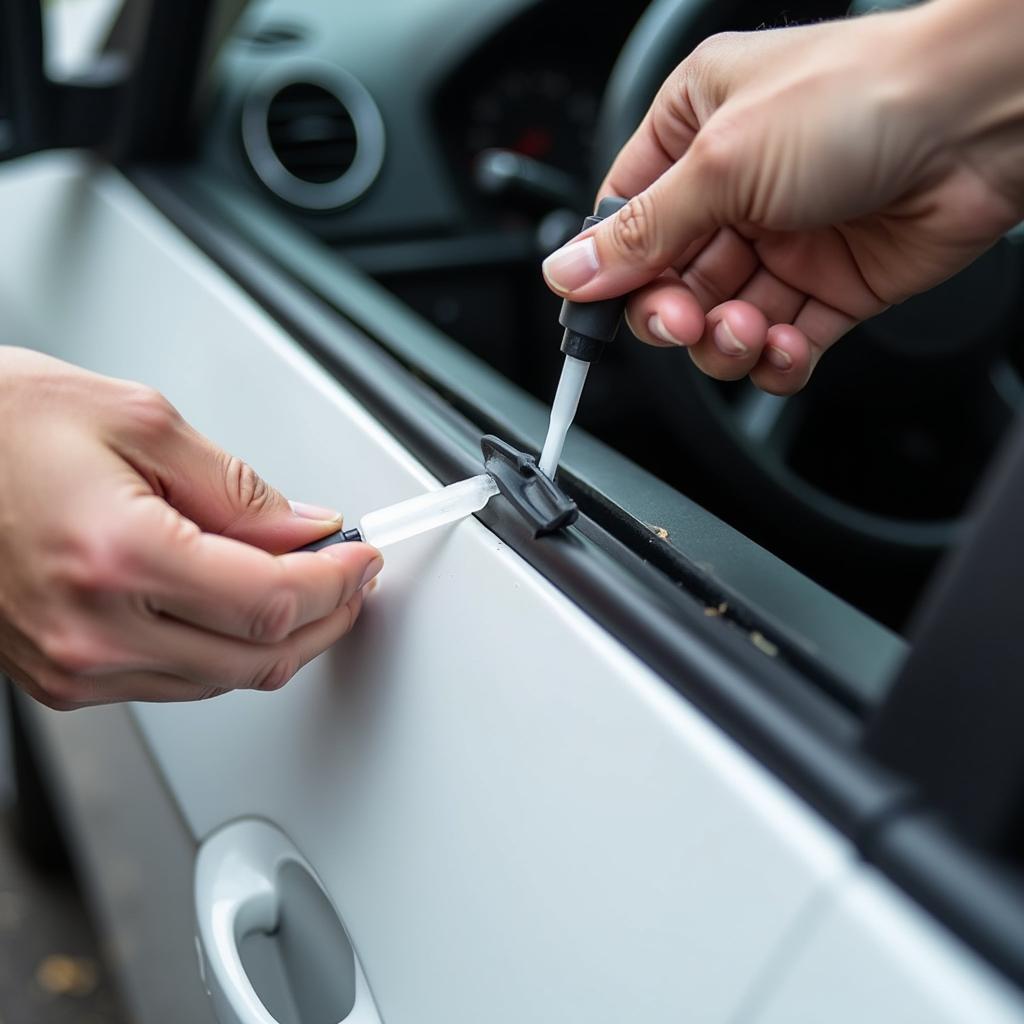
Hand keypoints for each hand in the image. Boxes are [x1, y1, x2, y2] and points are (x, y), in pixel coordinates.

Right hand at [0, 348, 381, 708]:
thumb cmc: (1, 424)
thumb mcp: (140, 421)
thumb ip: (238, 489)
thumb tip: (304, 530)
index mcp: (117, 556)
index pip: (271, 600)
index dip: (335, 582)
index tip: (361, 558)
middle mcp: (91, 631)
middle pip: (258, 655)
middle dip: (326, 618)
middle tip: (351, 577)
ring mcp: (72, 667)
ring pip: (223, 679)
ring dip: (280, 638)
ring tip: (307, 586)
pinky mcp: (61, 679)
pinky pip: (176, 683)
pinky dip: (225, 649)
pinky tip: (241, 608)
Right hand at [543, 0, 1023, 393]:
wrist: (985, 116)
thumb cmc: (860, 97)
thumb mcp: (722, 160)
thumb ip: (642, 231)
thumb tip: (568, 272)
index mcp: (693, 130)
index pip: (626, 221)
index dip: (609, 275)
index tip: (597, 318)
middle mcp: (734, 187)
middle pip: (670, 282)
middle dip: (674, 315)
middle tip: (686, 322)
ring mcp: (783, 239)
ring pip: (722, 321)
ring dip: (726, 342)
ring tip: (749, 330)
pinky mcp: (831, 285)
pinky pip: (782, 343)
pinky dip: (777, 361)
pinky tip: (787, 347)